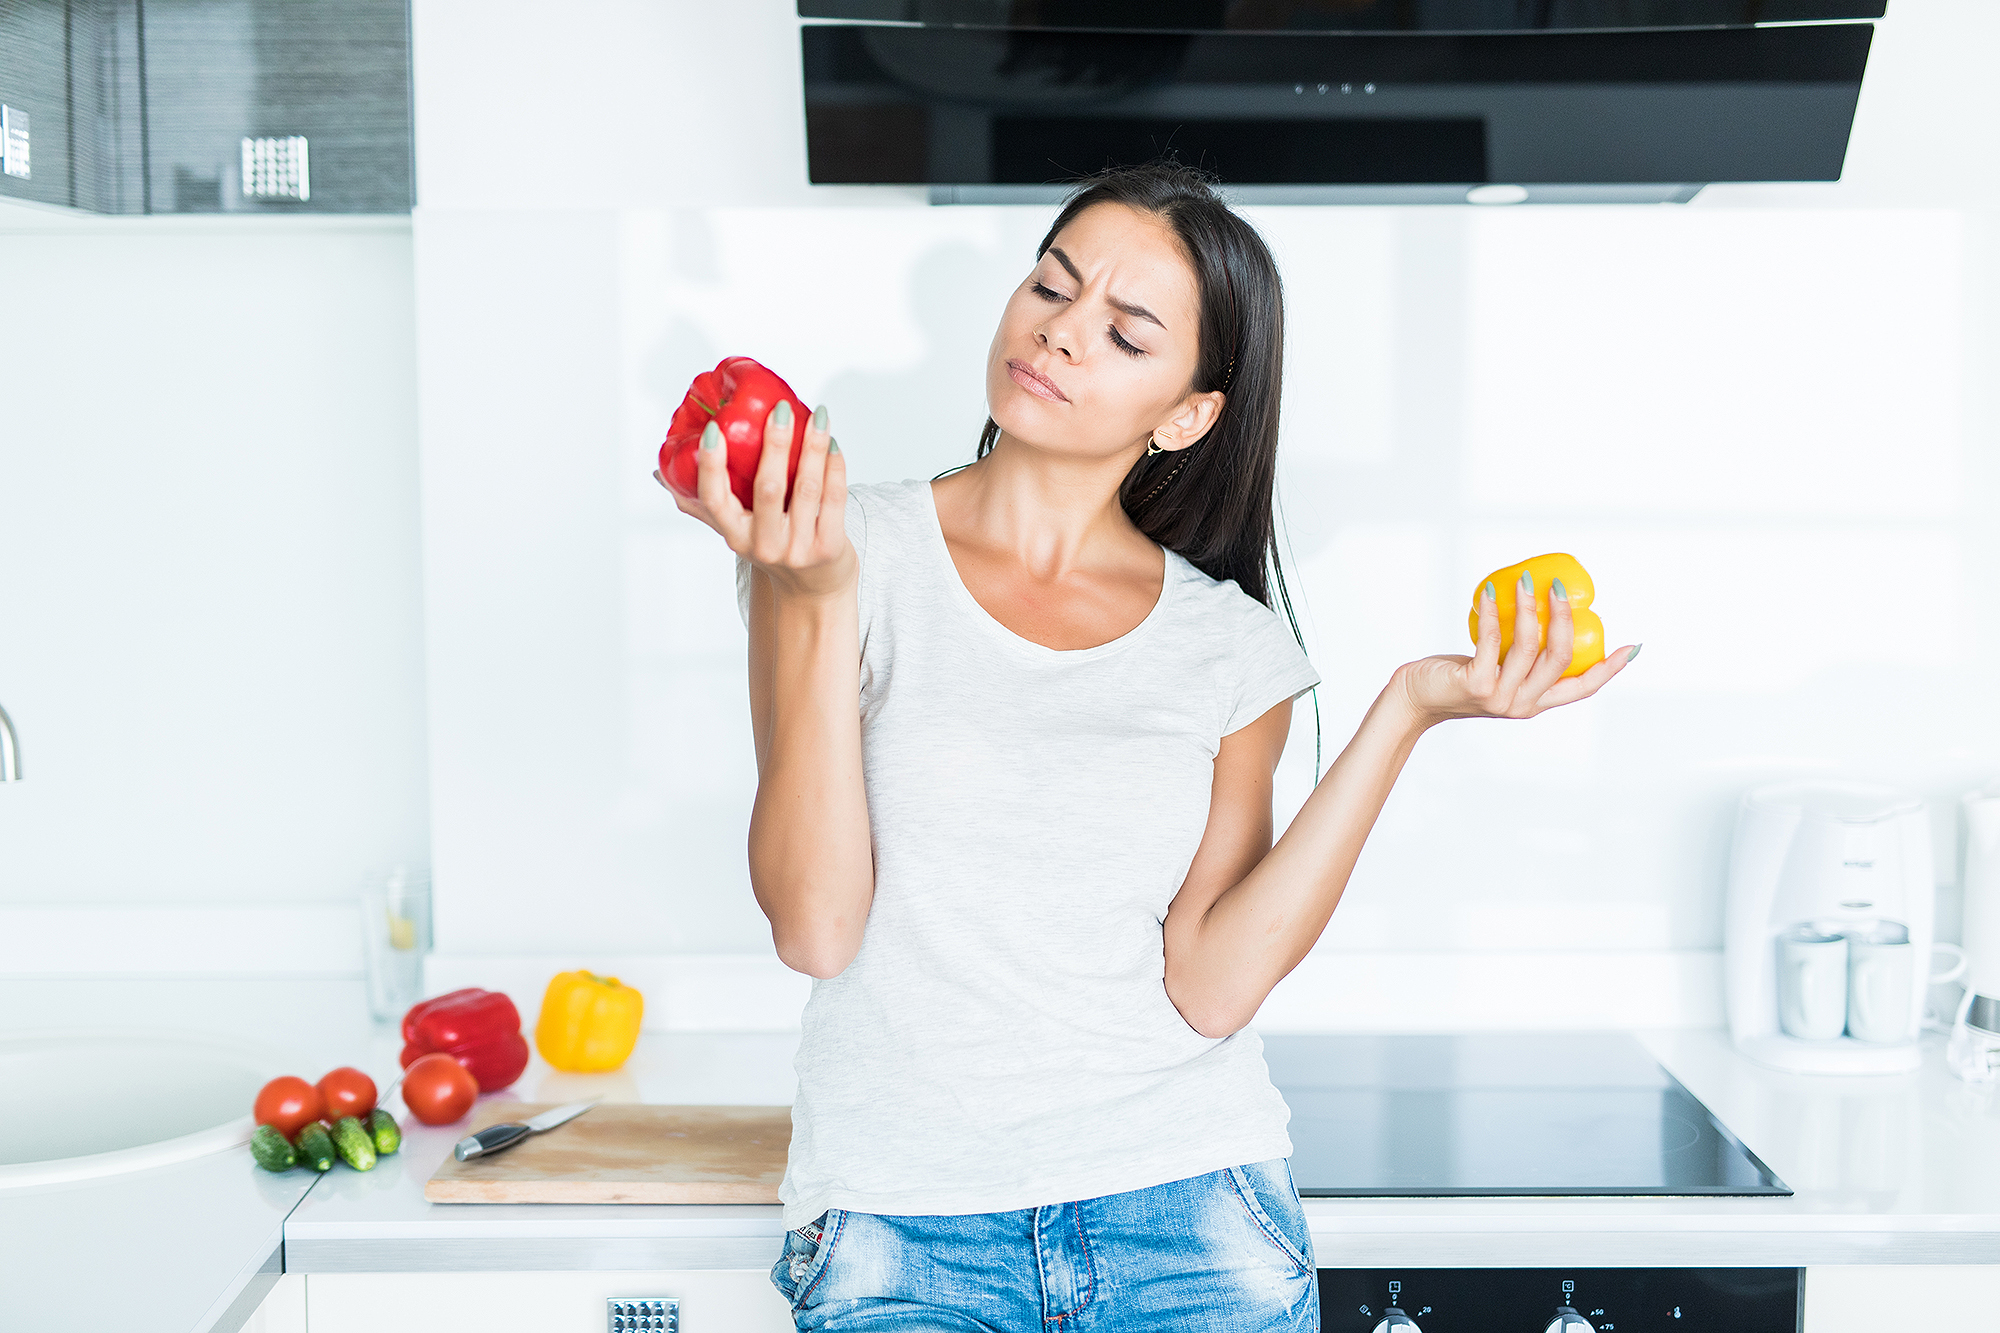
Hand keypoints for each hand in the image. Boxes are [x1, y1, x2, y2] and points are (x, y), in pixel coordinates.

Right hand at [655, 401, 855, 599]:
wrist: (814, 592)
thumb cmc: (772, 549)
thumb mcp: (736, 532)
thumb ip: (703, 504)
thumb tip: (661, 472)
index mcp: (735, 536)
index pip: (715, 500)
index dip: (711, 465)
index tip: (714, 429)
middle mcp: (765, 546)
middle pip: (768, 490)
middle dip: (775, 445)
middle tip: (780, 409)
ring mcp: (799, 549)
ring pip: (808, 489)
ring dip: (813, 448)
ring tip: (818, 417)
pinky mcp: (830, 549)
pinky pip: (834, 500)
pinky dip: (835, 468)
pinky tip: (833, 444)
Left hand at [1393, 572, 1636, 725]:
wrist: (1416, 699)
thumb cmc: (1458, 678)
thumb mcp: (1499, 672)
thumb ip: (1520, 657)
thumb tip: (1542, 611)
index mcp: (1536, 703)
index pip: (1583, 688)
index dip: (1610, 669)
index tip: (1632, 645)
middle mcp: (1523, 704)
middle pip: (1561, 658)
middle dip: (1564, 618)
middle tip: (1560, 586)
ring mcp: (1500, 697)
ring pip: (1529, 647)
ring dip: (1529, 607)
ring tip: (1525, 580)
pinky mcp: (1475, 685)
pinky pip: (1492, 641)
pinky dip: (1494, 613)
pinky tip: (1493, 592)